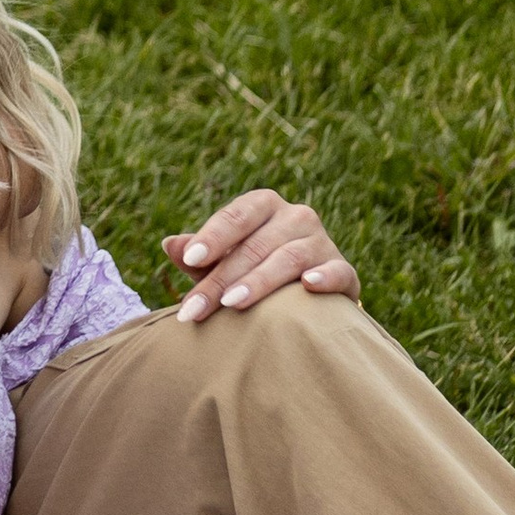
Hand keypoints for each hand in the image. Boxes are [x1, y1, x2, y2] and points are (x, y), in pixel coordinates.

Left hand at [161, 186, 357, 321]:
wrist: (306, 296)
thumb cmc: (253, 271)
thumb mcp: (222, 262)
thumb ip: (199, 256)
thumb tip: (170, 245)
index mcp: (263, 205)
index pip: (235, 216)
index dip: (212, 237)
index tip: (189, 260)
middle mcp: (296, 216)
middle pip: (255, 244)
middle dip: (221, 278)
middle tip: (196, 308)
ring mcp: (322, 242)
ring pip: (289, 257)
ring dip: (259, 281)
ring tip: (233, 303)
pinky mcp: (345, 271)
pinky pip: (337, 271)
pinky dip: (324, 276)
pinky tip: (307, 286)